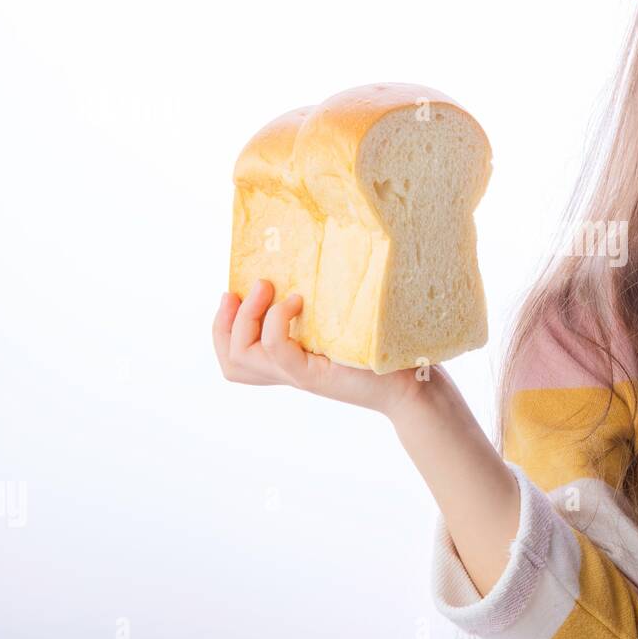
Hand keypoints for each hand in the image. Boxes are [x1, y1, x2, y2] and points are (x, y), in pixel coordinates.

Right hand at [212, 278, 422, 416]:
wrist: (415, 383)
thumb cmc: (386, 347)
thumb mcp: (345, 319)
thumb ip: (323, 304)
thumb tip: (310, 254)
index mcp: (291, 360)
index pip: (236, 357)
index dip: (222, 327)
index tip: (232, 293)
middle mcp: (289, 370)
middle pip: (232, 362)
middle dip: (224, 323)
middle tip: (240, 290)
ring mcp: (298, 374)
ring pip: (241, 357)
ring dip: (246, 317)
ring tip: (269, 288)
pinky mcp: (312, 376)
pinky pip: (275, 349)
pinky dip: (277, 321)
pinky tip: (297, 301)